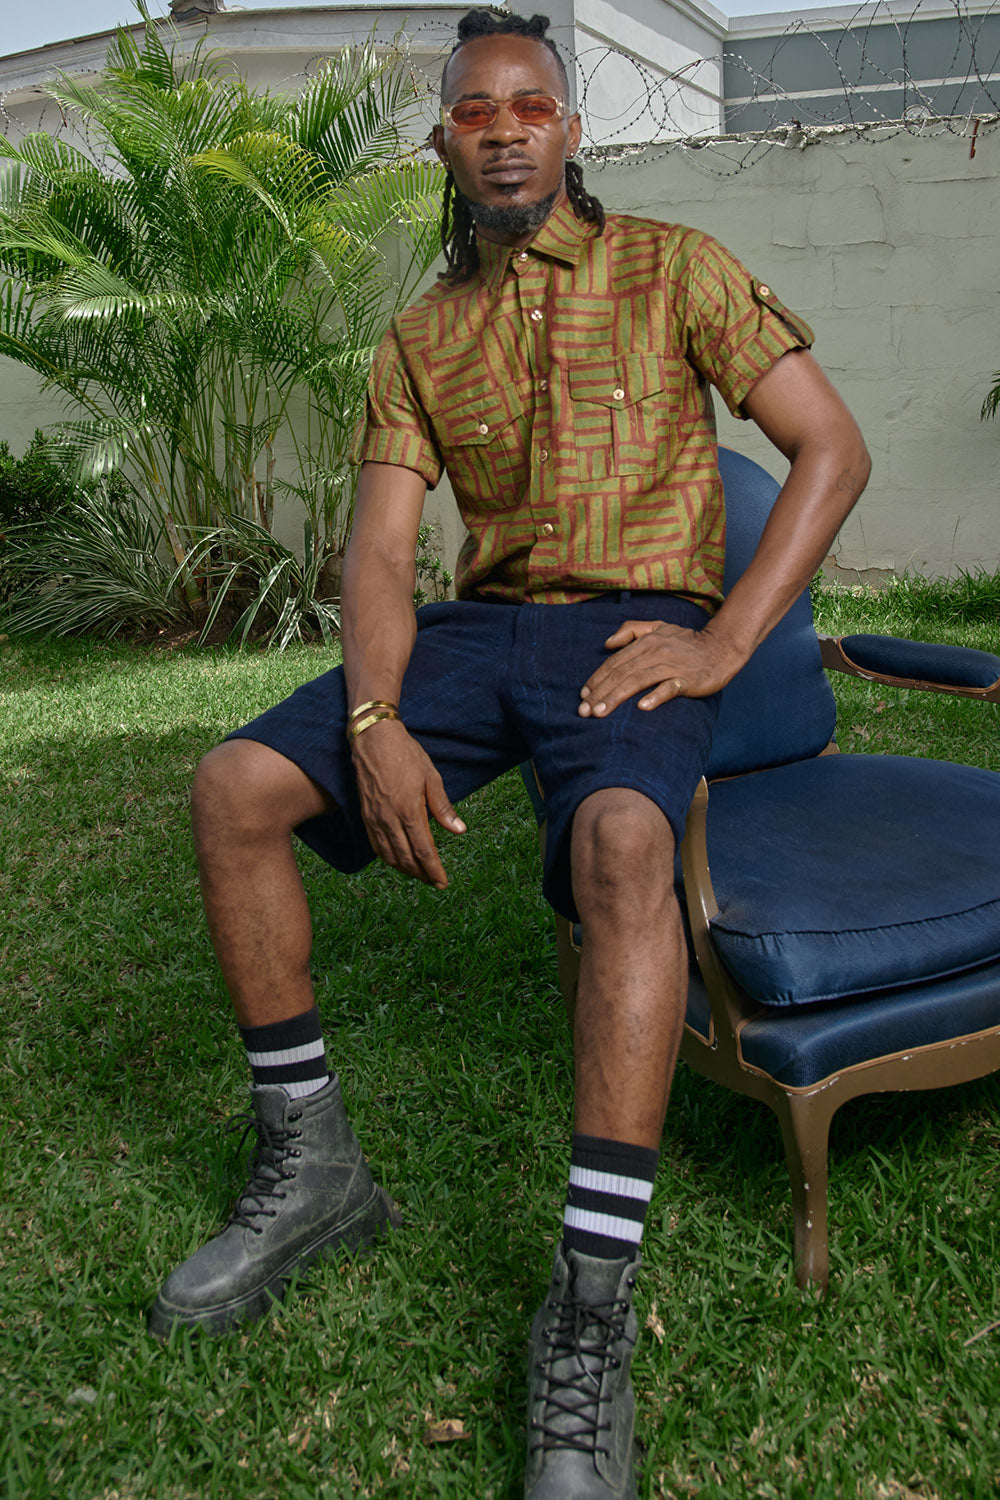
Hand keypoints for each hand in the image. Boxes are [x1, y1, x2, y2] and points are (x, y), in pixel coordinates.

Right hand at [351, 719, 464, 887]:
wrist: (373, 739)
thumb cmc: (406, 755)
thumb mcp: (431, 777)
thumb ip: (443, 807)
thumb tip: (459, 830)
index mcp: (408, 811)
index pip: (423, 851)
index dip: (434, 870)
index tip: (443, 882)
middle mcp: (389, 820)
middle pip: (406, 859)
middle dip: (422, 874)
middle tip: (435, 881)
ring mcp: (375, 819)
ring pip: (389, 856)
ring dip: (405, 870)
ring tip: (419, 875)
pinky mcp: (366, 816)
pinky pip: (376, 846)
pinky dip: (388, 858)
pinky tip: (397, 860)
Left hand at [578, 619, 741, 716]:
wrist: (722, 647)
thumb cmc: (687, 642)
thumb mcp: (658, 627)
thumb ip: (631, 630)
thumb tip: (607, 643)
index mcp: (647, 641)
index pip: (616, 662)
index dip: (597, 678)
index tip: (583, 695)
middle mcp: (656, 651)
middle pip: (622, 673)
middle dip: (600, 693)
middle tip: (584, 711)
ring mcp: (672, 665)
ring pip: (638, 681)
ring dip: (617, 697)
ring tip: (600, 713)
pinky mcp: (688, 679)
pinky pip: (670, 687)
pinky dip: (655, 696)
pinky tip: (642, 708)